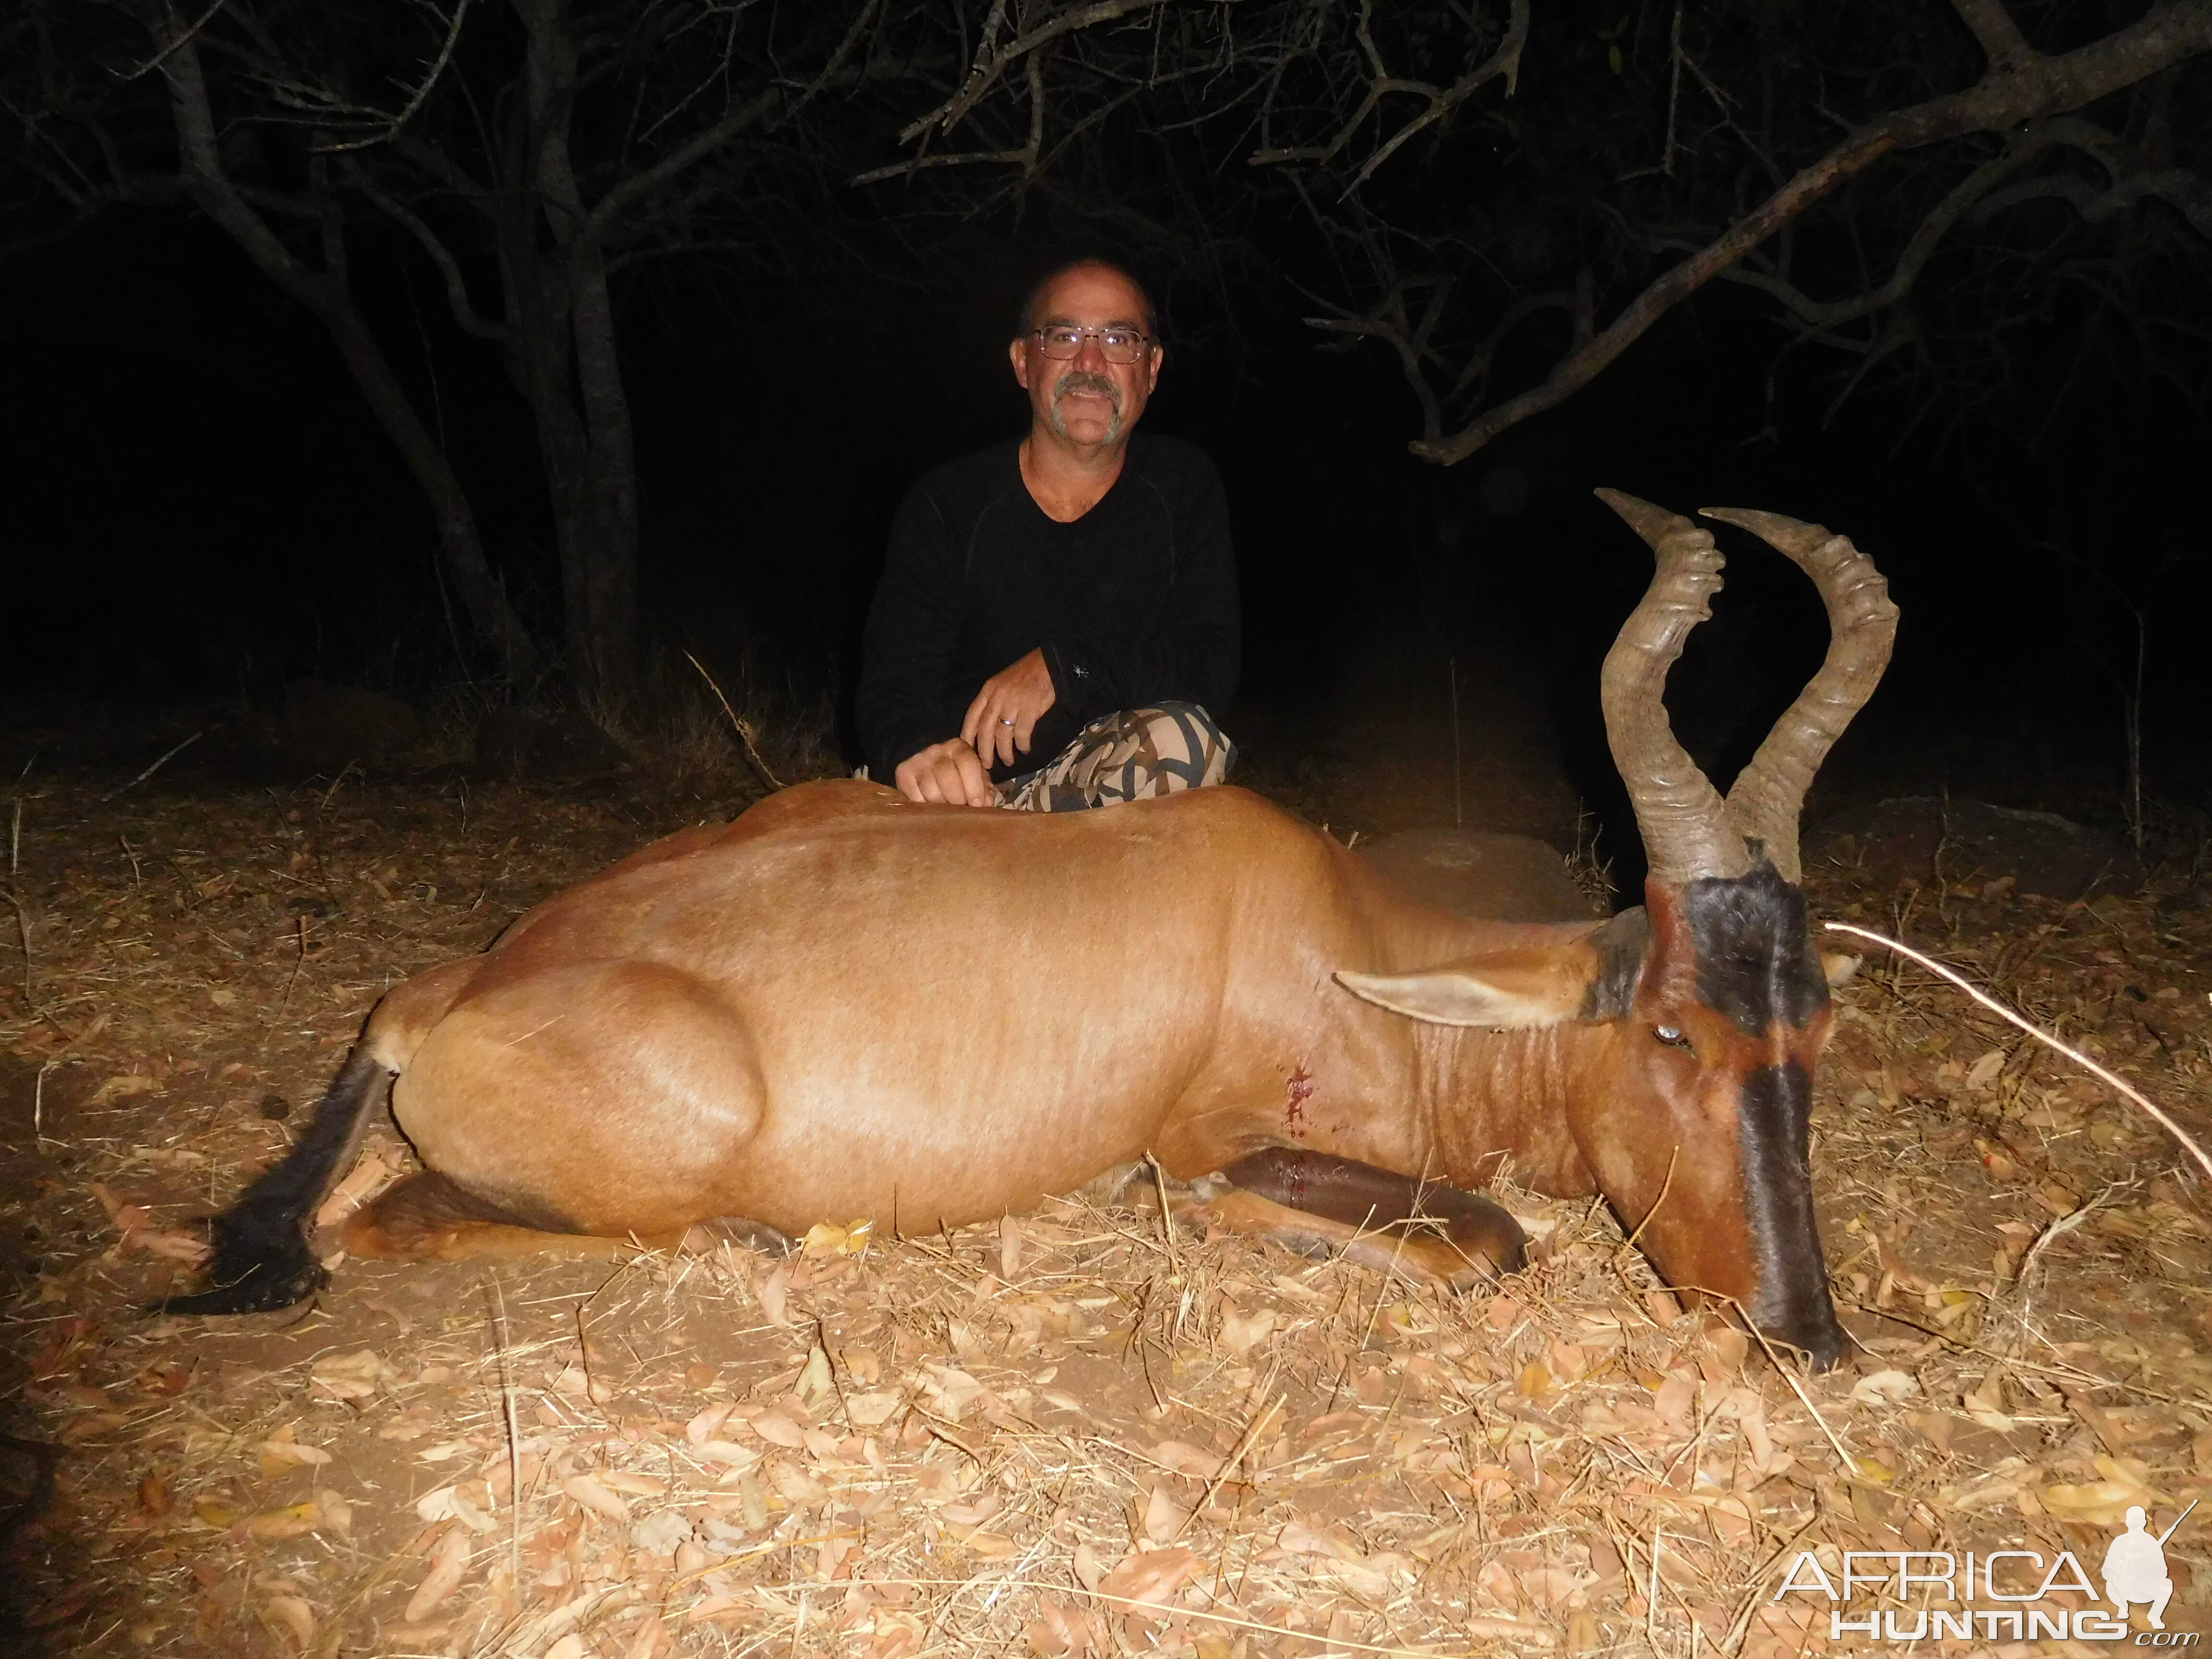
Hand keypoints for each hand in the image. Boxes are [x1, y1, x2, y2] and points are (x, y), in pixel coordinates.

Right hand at [893, 738, 994, 807]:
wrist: (925, 766)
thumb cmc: (957, 775)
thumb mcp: (974, 777)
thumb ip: (984, 789)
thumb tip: (985, 804)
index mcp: (958, 747)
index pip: (967, 763)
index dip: (974, 787)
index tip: (977, 804)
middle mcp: (936, 750)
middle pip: (948, 778)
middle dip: (957, 799)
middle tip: (961, 810)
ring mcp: (918, 761)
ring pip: (931, 790)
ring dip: (941, 806)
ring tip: (947, 810)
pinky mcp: (903, 773)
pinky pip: (915, 797)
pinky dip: (925, 807)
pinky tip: (932, 808)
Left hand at [961, 647, 1056, 768]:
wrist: (1047, 665)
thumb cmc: (1024, 676)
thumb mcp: (1000, 684)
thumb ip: (992, 702)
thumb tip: (986, 728)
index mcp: (988, 691)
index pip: (972, 716)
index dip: (967, 735)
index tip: (967, 750)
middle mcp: (997, 698)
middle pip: (985, 730)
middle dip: (984, 750)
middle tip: (987, 765)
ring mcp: (1013, 703)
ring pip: (1002, 735)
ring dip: (1004, 751)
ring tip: (1008, 761)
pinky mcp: (1030, 709)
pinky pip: (1022, 733)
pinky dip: (1022, 744)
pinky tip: (1024, 749)